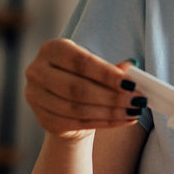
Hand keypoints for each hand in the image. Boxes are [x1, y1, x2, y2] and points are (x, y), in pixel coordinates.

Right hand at [23, 39, 141, 140]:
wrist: (66, 103)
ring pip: (77, 108)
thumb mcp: (96, 68)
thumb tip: (131, 67)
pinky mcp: (43, 119)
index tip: (131, 83)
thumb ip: (112, 68)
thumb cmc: (85, 78)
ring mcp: (36, 97)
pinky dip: (104, 123)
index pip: (79, 61)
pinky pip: (77, 123)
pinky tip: (122, 120)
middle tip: (137, 100)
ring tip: (133, 112)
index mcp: (52, 49)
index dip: (105, 73)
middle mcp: (37, 71)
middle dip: (111, 96)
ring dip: (110, 112)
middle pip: (76, 88)